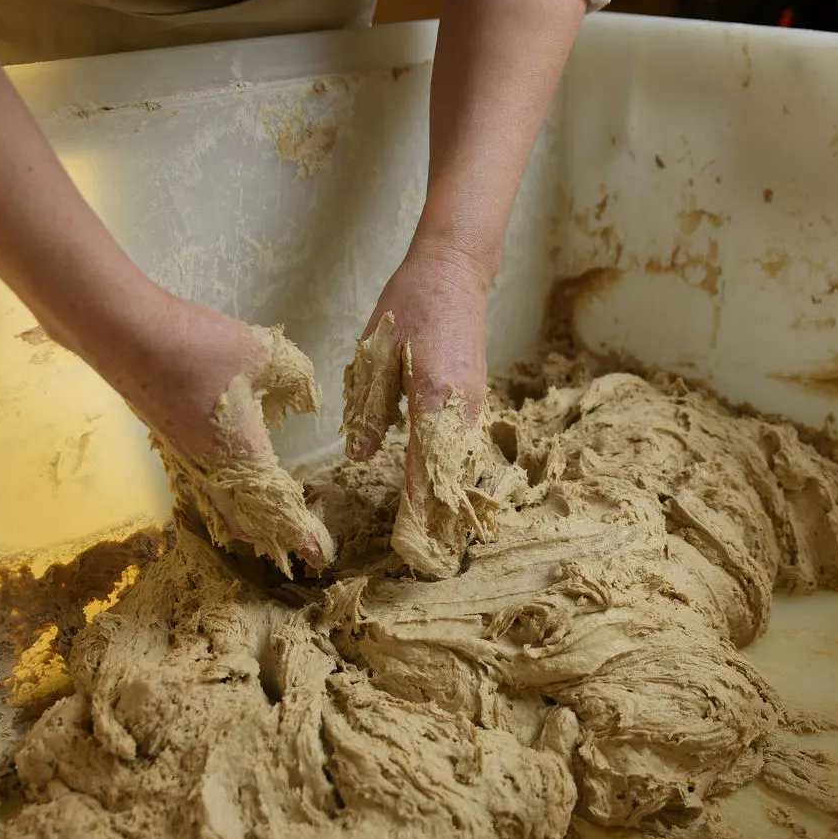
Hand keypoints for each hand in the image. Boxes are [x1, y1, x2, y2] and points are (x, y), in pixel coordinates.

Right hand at [87, 292, 334, 573]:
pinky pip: (201, 483)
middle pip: (242, 521)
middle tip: (297, 544)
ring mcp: (183, 456)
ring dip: (244, 520)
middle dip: (273, 536)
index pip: (277, 510)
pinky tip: (228, 481)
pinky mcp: (166, 437)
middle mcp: (211, 468)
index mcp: (241, 456)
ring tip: (266, 524)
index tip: (320, 556)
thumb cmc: (200, 347)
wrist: (126, 335)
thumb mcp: (267, 356)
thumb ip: (298, 382)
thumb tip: (307, 401)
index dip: (300, 534)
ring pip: (216, 506)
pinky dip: (221, 497)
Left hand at [343, 243, 495, 576]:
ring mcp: (475, 407)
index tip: (405, 547)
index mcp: (435, 401)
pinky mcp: (475, 402)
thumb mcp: (374, 354)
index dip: (415, 512)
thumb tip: (362, 458)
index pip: (425, 471)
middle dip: (437, 523)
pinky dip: (454, 479)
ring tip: (436, 546)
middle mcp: (463, 411)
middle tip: (424, 566)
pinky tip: (443, 500)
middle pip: (452, 479)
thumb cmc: (409, 307)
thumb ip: (370, 409)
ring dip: (449, 505)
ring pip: (462, 468)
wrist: (454, 272)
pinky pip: (464, 451)